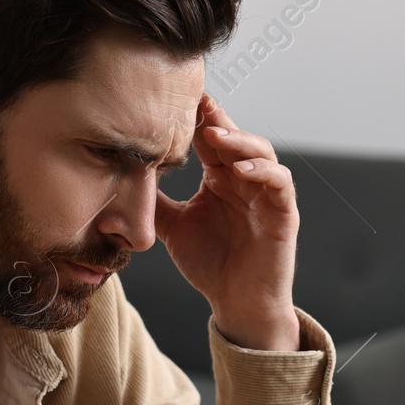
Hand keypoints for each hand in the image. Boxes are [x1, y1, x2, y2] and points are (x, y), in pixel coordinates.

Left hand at [155, 94, 301, 351]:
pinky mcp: (284, 214)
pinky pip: (280, 183)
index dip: (195, 119)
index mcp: (219, 178)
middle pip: (234, 137)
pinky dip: (263, 171)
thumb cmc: (210, 265)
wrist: (237, 305)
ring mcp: (266, 195)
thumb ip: (153, 202)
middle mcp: (244, 180)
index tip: (172, 100)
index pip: (209, 139)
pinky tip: (240, 170)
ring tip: (213, 134)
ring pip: (261, 152)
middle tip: (195, 103)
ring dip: (239, 140)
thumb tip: (120, 178)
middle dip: (215, 119)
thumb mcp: (172, 228)